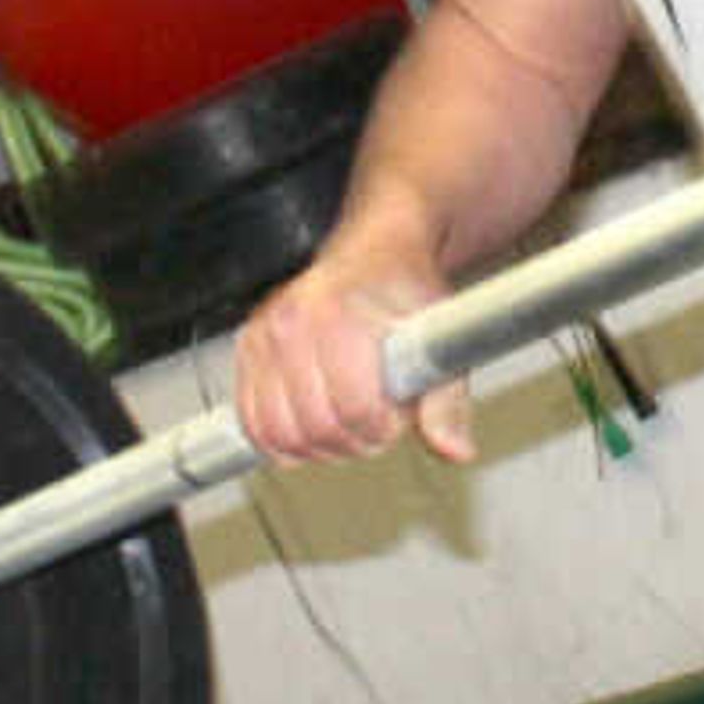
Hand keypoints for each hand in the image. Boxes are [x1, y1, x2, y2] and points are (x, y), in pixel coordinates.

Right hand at [232, 252, 476, 465]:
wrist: (375, 253)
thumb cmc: (406, 290)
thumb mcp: (439, 339)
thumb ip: (447, 402)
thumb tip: (455, 450)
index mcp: (337, 316)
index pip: (355, 408)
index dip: (385, 427)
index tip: (399, 414)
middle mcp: (291, 325)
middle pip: (317, 427)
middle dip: (355, 441)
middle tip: (378, 422)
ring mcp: (262, 337)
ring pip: (279, 434)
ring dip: (319, 447)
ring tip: (349, 423)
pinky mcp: (248, 351)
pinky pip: (253, 423)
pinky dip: (283, 441)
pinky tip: (315, 426)